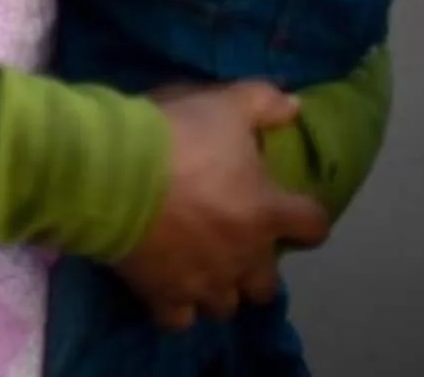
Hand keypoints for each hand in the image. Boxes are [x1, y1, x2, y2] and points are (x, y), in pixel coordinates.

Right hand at [113, 82, 331, 330]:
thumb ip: (264, 103)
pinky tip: (165, 287)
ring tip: (199, 268)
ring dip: (218, 289)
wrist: (110, 169)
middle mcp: (244, 257)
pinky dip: (175, 307)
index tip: (292, 212)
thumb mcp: (223, 105)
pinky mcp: (165, 294)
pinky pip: (178, 319)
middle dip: (255, 269)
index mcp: (266, 212)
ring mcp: (205, 281)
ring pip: (226, 305)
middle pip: (267, 285)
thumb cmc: (175, 136)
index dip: (307, 220)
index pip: (313, 226)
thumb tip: (295, 106)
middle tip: (233, 244)